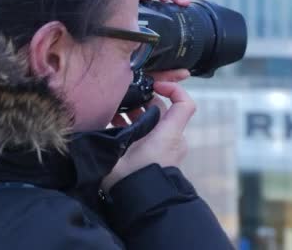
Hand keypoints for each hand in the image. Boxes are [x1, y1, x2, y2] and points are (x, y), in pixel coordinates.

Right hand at [103, 69, 193, 190]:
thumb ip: (117, 127)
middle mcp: (171, 139)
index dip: (172, 88)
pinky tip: (114, 126)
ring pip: (152, 122)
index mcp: (169, 132)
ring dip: (135, 113)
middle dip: (142, 100)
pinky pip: (148, 135)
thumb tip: (106, 113)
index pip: (184, 103)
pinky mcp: (156, 157)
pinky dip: (134, 127)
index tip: (153, 84)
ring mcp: (165, 148)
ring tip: (113, 111)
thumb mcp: (123, 146)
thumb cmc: (134, 176)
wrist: (141, 206)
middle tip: (122, 97)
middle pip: (162, 109)